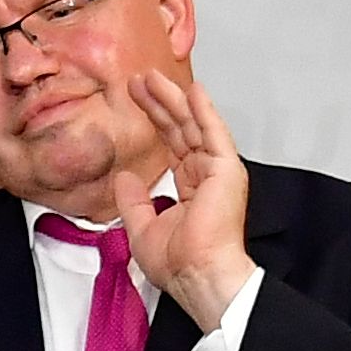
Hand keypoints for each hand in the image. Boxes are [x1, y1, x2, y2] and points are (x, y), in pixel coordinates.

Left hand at [121, 73, 254, 325]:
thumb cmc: (176, 261)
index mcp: (189, 187)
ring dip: (174, 99)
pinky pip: (213, 133)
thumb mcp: (142, 228)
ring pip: (193, 125)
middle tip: (138, 79)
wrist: (197, 274)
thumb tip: (125, 178)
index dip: (155, 120)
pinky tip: (192, 89)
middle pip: (180, 129)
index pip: (171, 145)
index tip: (134, 99)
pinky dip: (204, 111)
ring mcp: (217, 170)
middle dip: (160, 103)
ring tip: (152, 76)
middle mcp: (205, 174)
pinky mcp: (226, 169)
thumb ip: (134, 201)